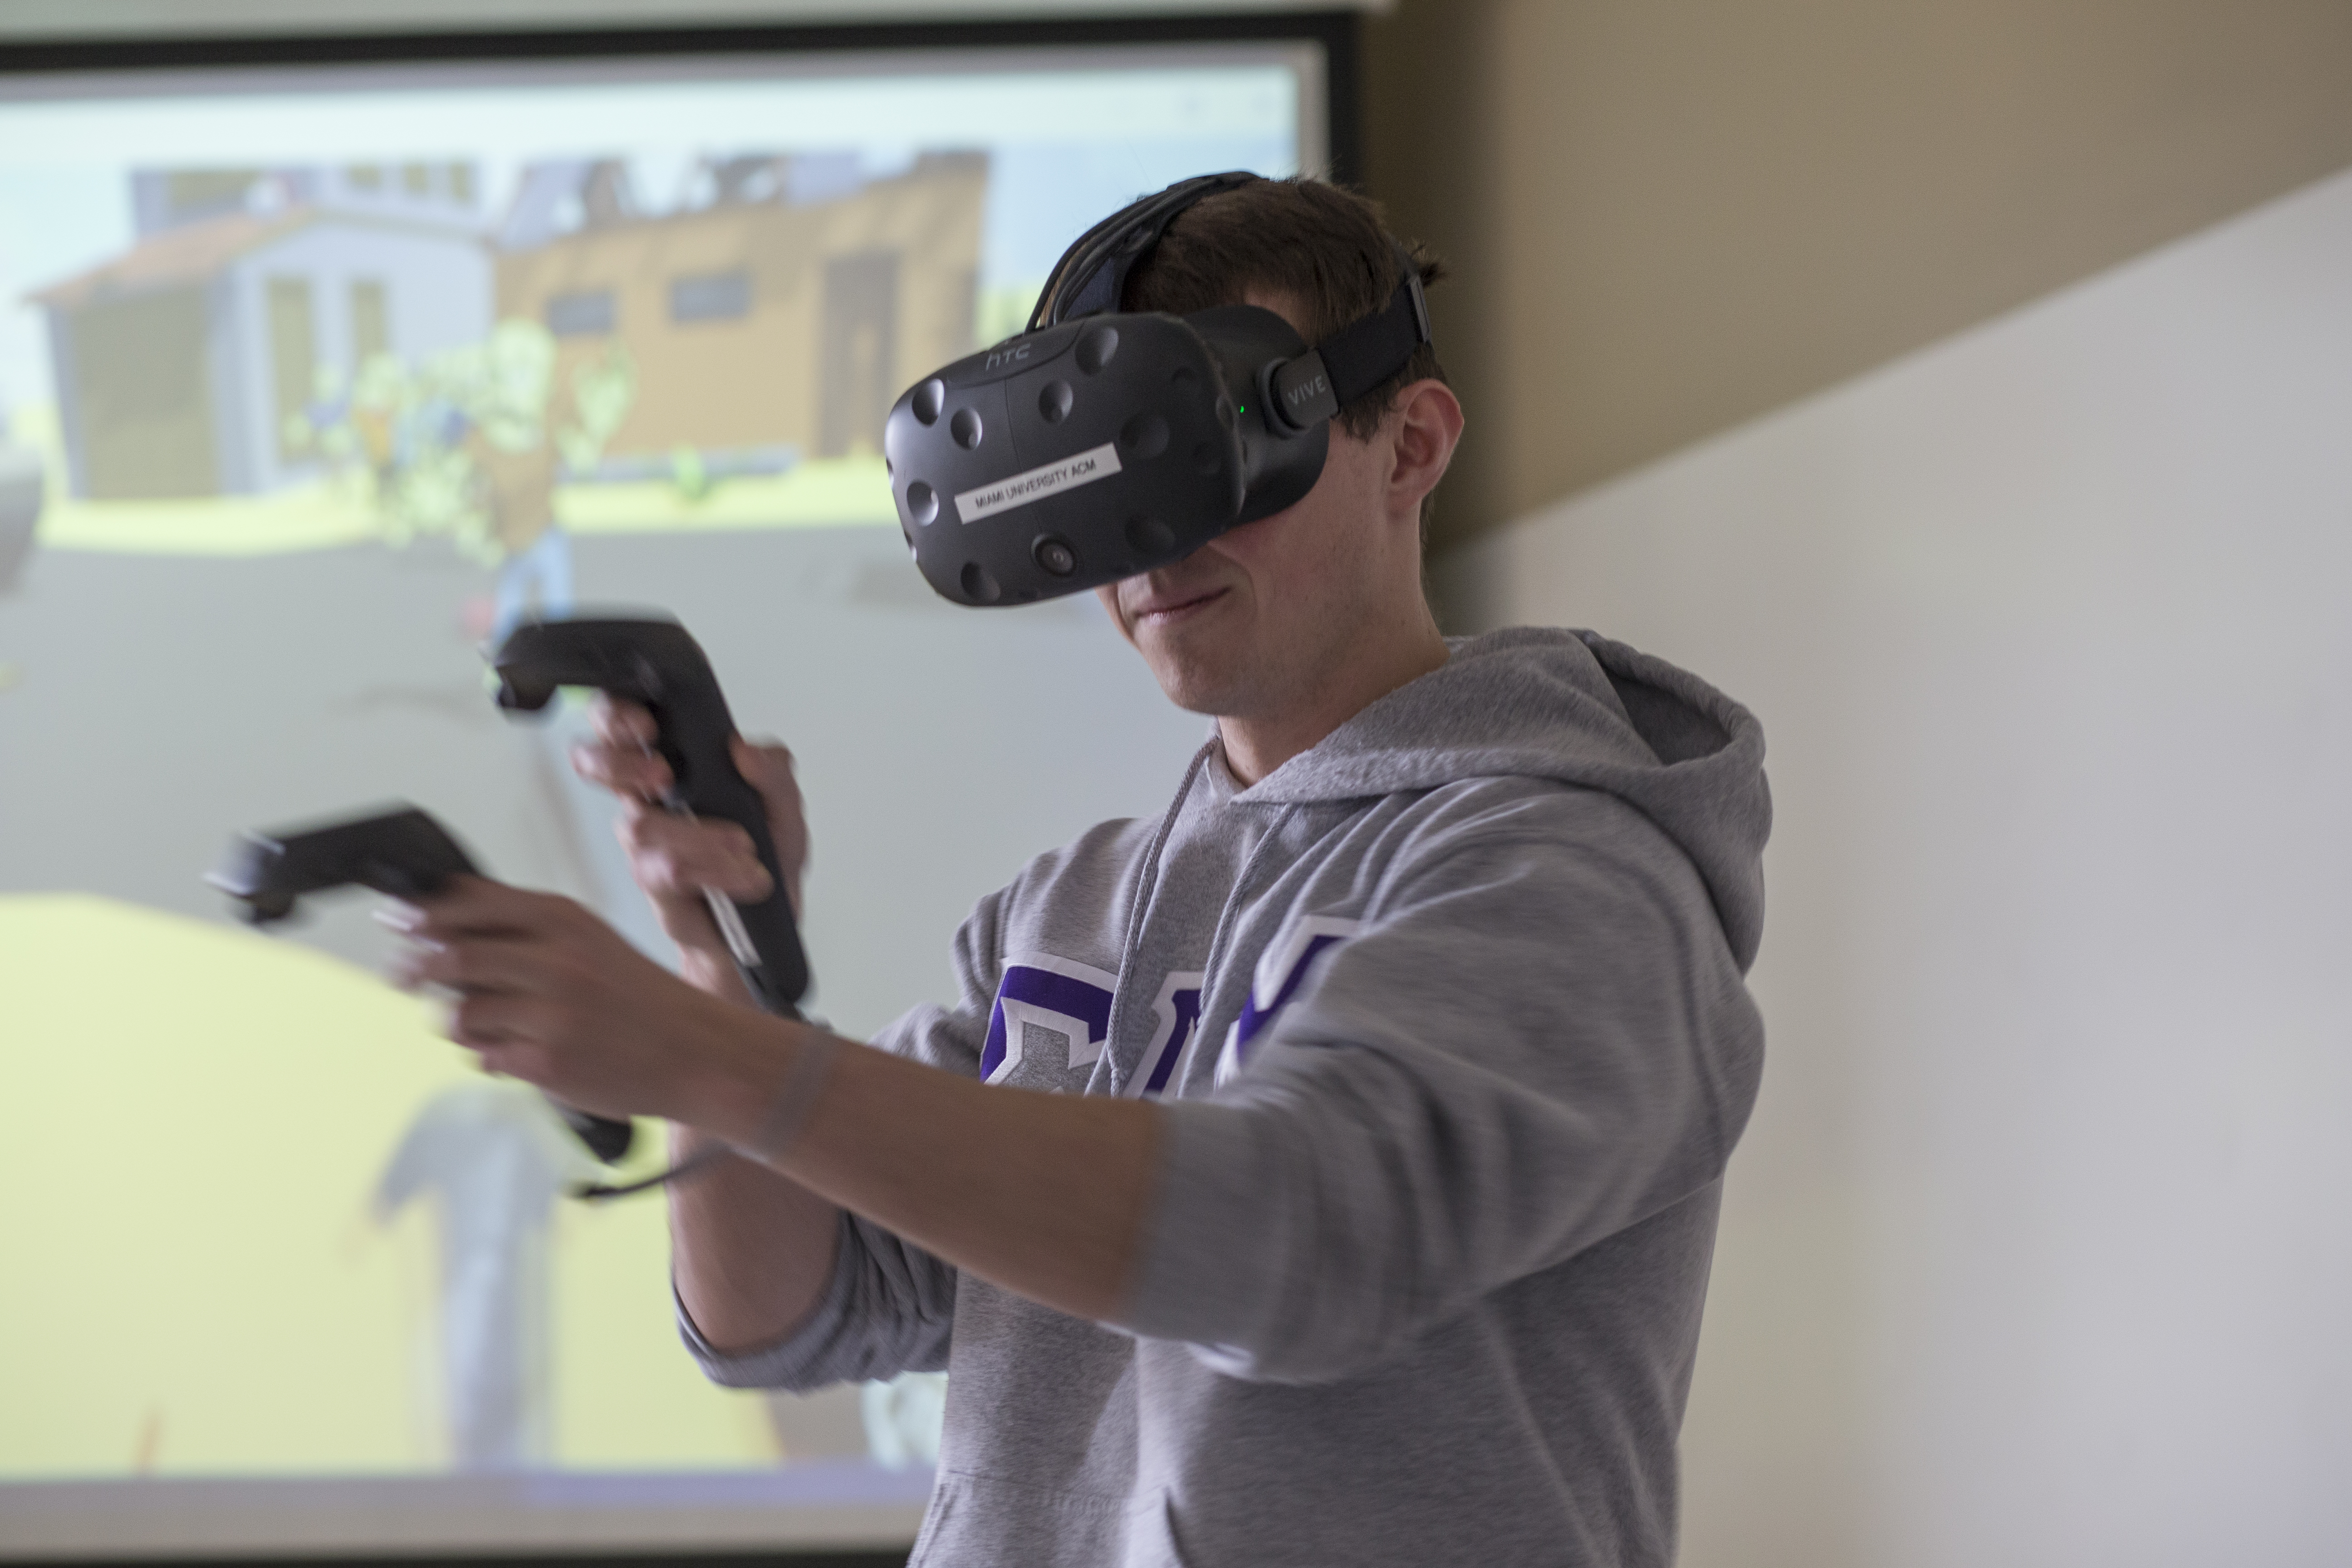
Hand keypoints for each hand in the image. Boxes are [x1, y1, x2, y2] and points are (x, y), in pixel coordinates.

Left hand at [390, 876, 747, 1122]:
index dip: (422, 912)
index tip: (396, 918)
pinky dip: (488, 1054)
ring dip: (456, 1019)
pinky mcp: (545, 1062)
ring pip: (458, 1012)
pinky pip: (482, 1055)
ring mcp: (549, 1013)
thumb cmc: (638, 996)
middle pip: (451, 956)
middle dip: (415, 966)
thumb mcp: (589, 938)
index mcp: (565, 919)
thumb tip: (442, 909)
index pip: (470, 903)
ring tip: (484, 1022)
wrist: (697, 1052)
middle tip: (402, 972)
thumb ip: (525, 924)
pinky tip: (517, 1051)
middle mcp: (555, 960)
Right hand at [570, 695, 808, 986]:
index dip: (617, 715)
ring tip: (745, 847)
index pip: (622, 721)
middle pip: (591, 760)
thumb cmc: (765, 857)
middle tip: (663, 774)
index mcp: (674, 764)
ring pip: (640, 825)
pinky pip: (667, 869)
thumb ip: (773, 773)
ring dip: (700, 835)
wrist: (766, 925)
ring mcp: (644, 843)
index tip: (648, 724)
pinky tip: (746, 877)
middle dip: (618, 761)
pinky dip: (714, 870)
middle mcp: (648, 798)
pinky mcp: (653, 884)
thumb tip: (742, 749)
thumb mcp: (785, 810)